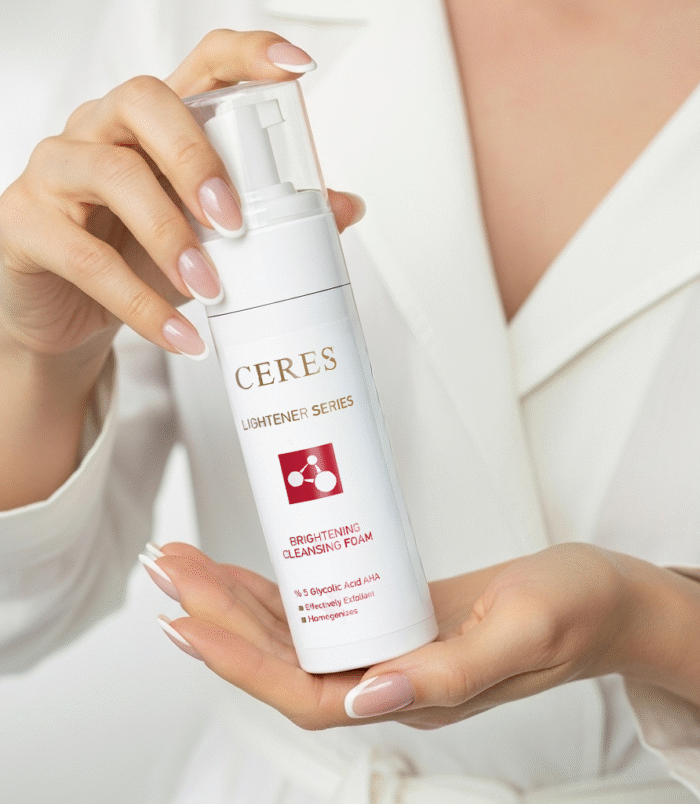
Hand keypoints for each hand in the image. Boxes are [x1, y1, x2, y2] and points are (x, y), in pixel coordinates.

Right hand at [0, 30, 362, 362]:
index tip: (298, 69)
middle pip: (148, 100)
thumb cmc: (140, 261)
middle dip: (197, 158)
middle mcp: (103, 129)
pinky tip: (179, 334)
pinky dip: (140, 303)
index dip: (249, 55)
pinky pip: (85, 258)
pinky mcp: (26, 223)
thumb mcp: (211, 240)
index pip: (202, 65)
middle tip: (234, 221)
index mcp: (157, 125)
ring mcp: (58, 169)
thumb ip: (272, 220)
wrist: (70, 315)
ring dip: (170, 236)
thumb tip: (345, 208)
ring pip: (112, 174)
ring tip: (211, 289)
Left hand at [142, 542, 665, 729]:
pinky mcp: (393, 611)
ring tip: (186, 563)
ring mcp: (388, 643)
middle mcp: (390, 675)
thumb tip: (368, 698)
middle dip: (217, 617)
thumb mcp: (520, 635)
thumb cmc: (573, 611)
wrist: (598, 594)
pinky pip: (324, 606)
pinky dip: (279, 589)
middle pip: (284, 658)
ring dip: (235, 600)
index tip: (186, 620)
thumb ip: (449, 675)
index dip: (240, 662)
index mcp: (415, 692)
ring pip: (296, 632)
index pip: (305, 693)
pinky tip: (246, 572)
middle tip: (168, 567)